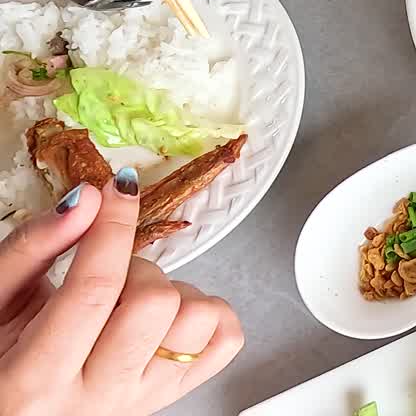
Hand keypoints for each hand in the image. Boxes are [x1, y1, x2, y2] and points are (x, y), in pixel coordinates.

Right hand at [0, 172, 243, 415]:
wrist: (10, 410)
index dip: (113, 229)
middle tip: (111, 276)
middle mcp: (96, 398)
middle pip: (154, 304)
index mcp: (36, 378)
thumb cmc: (0, 361)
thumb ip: (33, 248)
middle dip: (138, 269)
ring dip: (173, 292)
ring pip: (197, 319)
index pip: (94, 290)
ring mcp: (141, 401)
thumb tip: (86, 200)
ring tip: (132, 302)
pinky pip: (224, 341)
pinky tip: (166, 316)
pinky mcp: (172, 395)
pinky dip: (205, 313)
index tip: (120, 190)